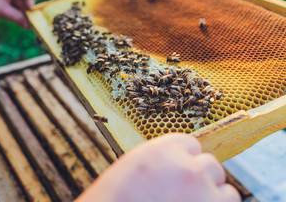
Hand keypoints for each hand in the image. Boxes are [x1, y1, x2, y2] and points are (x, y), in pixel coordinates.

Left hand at [0, 0, 39, 28]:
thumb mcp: (0, 11)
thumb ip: (16, 17)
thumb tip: (29, 26)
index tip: (27, 8)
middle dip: (27, 3)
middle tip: (15, 8)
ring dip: (23, 7)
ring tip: (10, 8)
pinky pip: (23, 1)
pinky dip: (20, 8)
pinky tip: (11, 9)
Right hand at [76, 134, 240, 201]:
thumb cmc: (116, 197)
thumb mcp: (135, 167)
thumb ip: (162, 161)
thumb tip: (182, 164)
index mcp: (164, 149)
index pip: (192, 145)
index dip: (187, 161)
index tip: (181, 173)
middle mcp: (187, 165)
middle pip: (210, 164)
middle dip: (201, 178)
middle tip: (185, 194)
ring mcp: (202, 190)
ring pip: (225, 187)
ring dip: (213, 195)